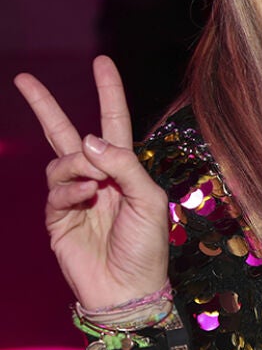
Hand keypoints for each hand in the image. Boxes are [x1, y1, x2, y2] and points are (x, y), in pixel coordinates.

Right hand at [15, 56, 168, 309]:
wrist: (128, 288)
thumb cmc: (148, 245)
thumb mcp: (149, 198)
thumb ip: (124, 165)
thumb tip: (89, 139)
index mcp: (125, 168)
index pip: (114, 121)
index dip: (108, 92)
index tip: (101, 61)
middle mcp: (98, 177)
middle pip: (66, 134)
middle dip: (44, 106)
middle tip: (24, 78)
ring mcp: (75, 197)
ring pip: (61, 162)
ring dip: (76, 165)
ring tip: (94, 184)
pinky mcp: (58, 218)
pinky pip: (56, 191)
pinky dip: (70, 190)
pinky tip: (85, 198)